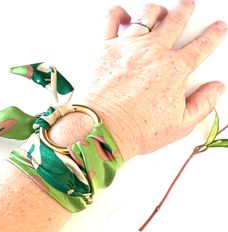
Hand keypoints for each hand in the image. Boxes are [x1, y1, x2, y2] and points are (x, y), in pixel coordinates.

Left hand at [50, 0, 226, 160]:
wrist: (103, 130)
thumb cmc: (138, 130)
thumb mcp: (180, 125)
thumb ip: (202, 104)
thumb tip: (216, 88)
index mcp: (173, 70)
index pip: (200, 47)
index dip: (212, 36)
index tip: (217, 28)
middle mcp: (152, 52)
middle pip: (175, 22)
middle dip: (185, 11)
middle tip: (188, 6)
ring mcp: (128, 48)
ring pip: (147, 15)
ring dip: (157, 10)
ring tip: (160, 12)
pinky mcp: (105, 48)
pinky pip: (111, 20)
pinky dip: (118, 13)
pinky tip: (124, 16)